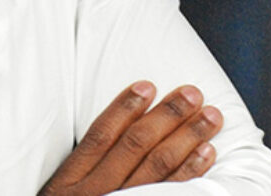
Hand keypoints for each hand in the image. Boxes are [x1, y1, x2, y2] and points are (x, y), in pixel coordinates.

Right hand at [38, 81, 222, 194]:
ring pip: (157, 170)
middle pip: (135, 147)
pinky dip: (191, 174)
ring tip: (210, 118)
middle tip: (193, 94)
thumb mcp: (59, 192)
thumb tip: (119, 125)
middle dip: (167, 117)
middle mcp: (97, 193)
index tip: (148, 85)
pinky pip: (169, 194)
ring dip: (187, 140)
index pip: (100, 136)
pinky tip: (206, 154)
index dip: (124, 108)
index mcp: (71, 181)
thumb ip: (82, 167)